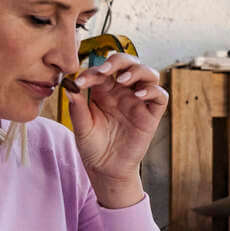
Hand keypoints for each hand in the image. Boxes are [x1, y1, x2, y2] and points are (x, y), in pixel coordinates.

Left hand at [66, 51, 166, 206]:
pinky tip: (138, 95)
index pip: (104, 70)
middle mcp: (124, 92)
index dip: (93, 70)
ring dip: (137, 71)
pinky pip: (160, 95)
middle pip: (129, 63)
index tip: (80, 81)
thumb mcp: (81, 126)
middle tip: (104, 70)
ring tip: (122, 80)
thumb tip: (69, 86)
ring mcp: (139, 102)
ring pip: (149, 74)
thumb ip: (77, 106)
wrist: (105, 169)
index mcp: (105, 90)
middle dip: (118, 61)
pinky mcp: (151, 115)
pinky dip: (152, 90)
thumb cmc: (92, 147)